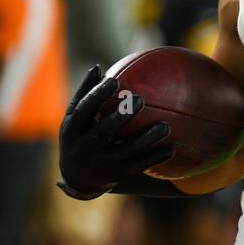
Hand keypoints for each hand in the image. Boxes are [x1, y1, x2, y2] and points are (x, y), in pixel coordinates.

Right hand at [57, 65, 174, 199]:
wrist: (77, 177)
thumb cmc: (79, 136)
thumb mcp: (75, 117)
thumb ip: (86, 93)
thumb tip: (98, 67)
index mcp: (72, 130)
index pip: (83, 110)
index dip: (97, 96)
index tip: (114, 81)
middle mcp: (84, 148)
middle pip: (103, 132)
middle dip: (121, 117)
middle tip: (139, 100)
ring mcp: (101, 164)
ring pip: (126, 152)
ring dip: (146, 139)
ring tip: (165, 126)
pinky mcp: (117, 175)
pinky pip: (139, 166)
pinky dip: (155, 158)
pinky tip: (172, 149)